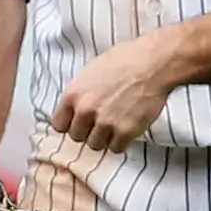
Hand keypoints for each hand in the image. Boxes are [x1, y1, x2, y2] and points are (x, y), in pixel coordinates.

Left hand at [50, 33, 179, 153]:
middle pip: (77, 137)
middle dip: (87, 131)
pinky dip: (121, 142)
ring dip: (104, 138)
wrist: (152, 63)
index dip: (70, 124)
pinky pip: (116, 149)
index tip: (78, 122)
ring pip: (95, 146)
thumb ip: (78, 94)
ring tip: (113, 125)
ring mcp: (106, 123)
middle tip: (99, 122)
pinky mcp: (126, 131)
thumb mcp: (89, 73)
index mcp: (73, 94)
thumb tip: (73, 110)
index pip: (58, 125)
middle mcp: (86, 111)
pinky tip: (125, 129)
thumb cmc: (122, 61)